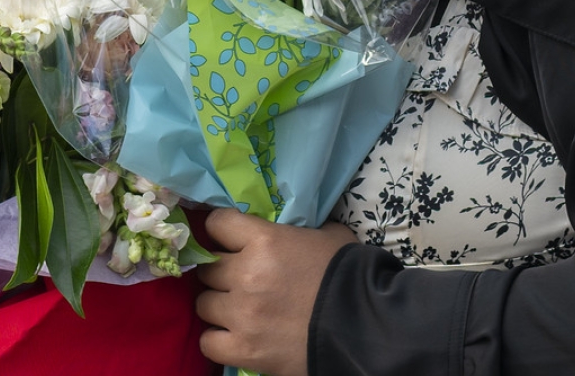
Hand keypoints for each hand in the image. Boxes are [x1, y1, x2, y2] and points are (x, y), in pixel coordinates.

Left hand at [192, 208, 356, 375]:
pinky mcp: (246, 350)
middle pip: (207, 268)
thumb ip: (298, 228)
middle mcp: (246, 274)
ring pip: (204, 303)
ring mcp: (243, 314)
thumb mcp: (328, 236)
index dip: (223, 231)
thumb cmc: (350, 277)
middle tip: (241, 281)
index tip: (230, 240)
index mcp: (264, 240)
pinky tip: (236, 336)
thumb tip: (290, 227)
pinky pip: (209, 342)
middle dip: (222, 273)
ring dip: (220, 306)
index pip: (216, 224)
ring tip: (240, 311)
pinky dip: (219, 340)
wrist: (370, 328)